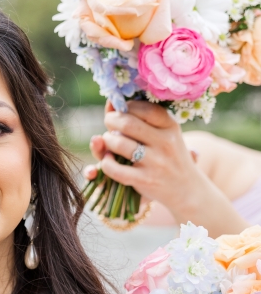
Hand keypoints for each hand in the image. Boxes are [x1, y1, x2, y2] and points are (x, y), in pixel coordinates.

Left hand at [82, 100, 247, 235]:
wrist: (188, 189)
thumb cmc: (169, 156)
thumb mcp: (165, 135)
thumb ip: (141, 119)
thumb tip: (110, 104)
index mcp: (170, 126)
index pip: (143, 107)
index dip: (125, 106)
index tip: (120, 110)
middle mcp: (165, 142)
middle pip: (127, 123)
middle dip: (111, 120)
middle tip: (109, 123)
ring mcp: (156, 162)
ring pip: (119, 143)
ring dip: (107, 140)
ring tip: (109, 141)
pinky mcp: (145, 180)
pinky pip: (115, 169)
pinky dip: (106, 163)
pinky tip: (108, 160)